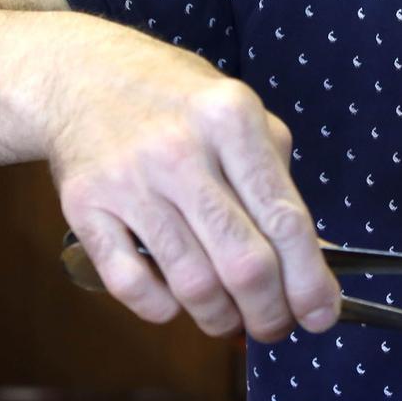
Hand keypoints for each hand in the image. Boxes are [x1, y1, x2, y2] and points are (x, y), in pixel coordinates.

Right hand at [46, 23, 337, 343]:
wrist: (80, 74)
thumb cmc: (174, 101)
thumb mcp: (239, 116)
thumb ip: (277, 184)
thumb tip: (320, 260)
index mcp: (231, 119)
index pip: (285, 220)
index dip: (310, 281)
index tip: (321, 316)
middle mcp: (180, 149)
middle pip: (244, 264)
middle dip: (269, 314)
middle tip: (273, 325)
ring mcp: (128, 179)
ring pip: (192, 285)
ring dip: (220, 319)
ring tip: (228, 317)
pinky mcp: (85, 206)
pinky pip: (133, 286)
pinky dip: (162, 309)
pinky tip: (175, 300)